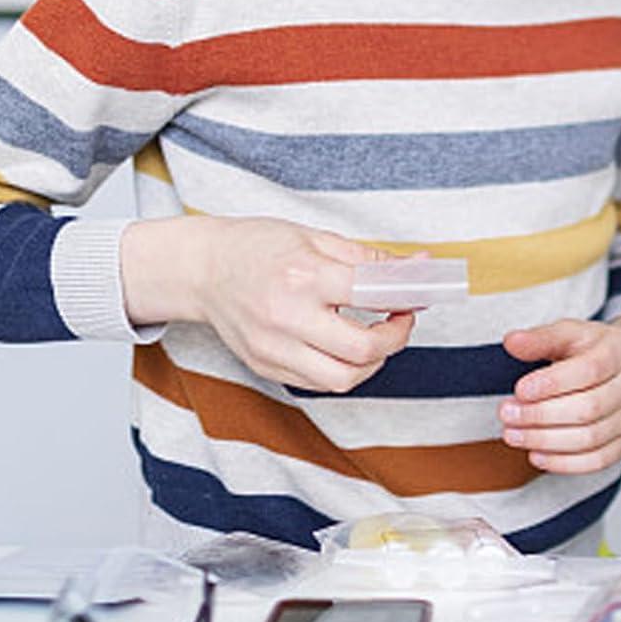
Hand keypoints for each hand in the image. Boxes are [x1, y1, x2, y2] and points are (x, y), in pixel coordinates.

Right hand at [122, 216, 416, 391]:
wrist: (202, 270)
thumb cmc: (258, 247)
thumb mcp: (317, 238)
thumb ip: (370, 260)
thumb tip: (418, 269)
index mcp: (303, 276)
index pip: (371, 296)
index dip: (405, 298)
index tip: (415, 295)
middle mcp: (287, 317)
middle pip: (362, 350)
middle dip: (395, 338)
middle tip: (401, 320)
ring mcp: (273, 348)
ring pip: (344, 378)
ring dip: (373, 362)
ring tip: (375, 337)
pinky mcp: (264, 367)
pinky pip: (319, 383)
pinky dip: (343, 370)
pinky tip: (345, 348)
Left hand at [497, 317, 620, 473]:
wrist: (620, 364)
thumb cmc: (591, 348)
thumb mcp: (567, 333)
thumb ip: (540, 337)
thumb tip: (512, 342)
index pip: (590, 370)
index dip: (552, 384)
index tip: (519, 390)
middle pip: (589, 408)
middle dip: (541, 415)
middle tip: (507, 414)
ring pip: (590, 438)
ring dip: (545, 440)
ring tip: (513, 435)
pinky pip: (596, 461)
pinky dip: (563, 463)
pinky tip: (536, 454)